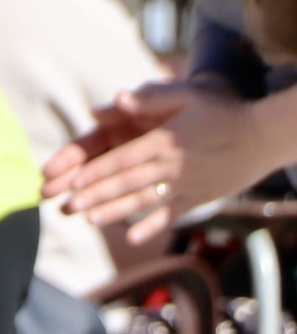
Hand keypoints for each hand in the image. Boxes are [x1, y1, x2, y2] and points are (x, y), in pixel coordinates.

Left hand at [43, 82, 280, 244]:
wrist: (264, 136)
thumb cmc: (221, 112)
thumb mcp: (187, 96)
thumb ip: (149, 99)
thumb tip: (116, 100)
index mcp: (164, 142)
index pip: (122, 159)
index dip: (96, 172)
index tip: (72, 182)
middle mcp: (172, 166)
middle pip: (126, 183)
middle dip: (95, 195)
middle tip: (68, 206)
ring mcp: (186, 185)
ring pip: (144, 200)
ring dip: (115, 211)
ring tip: (89, 219)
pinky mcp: (199, 197)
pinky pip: (172, 214)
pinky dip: (152, 225)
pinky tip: (132, 237)